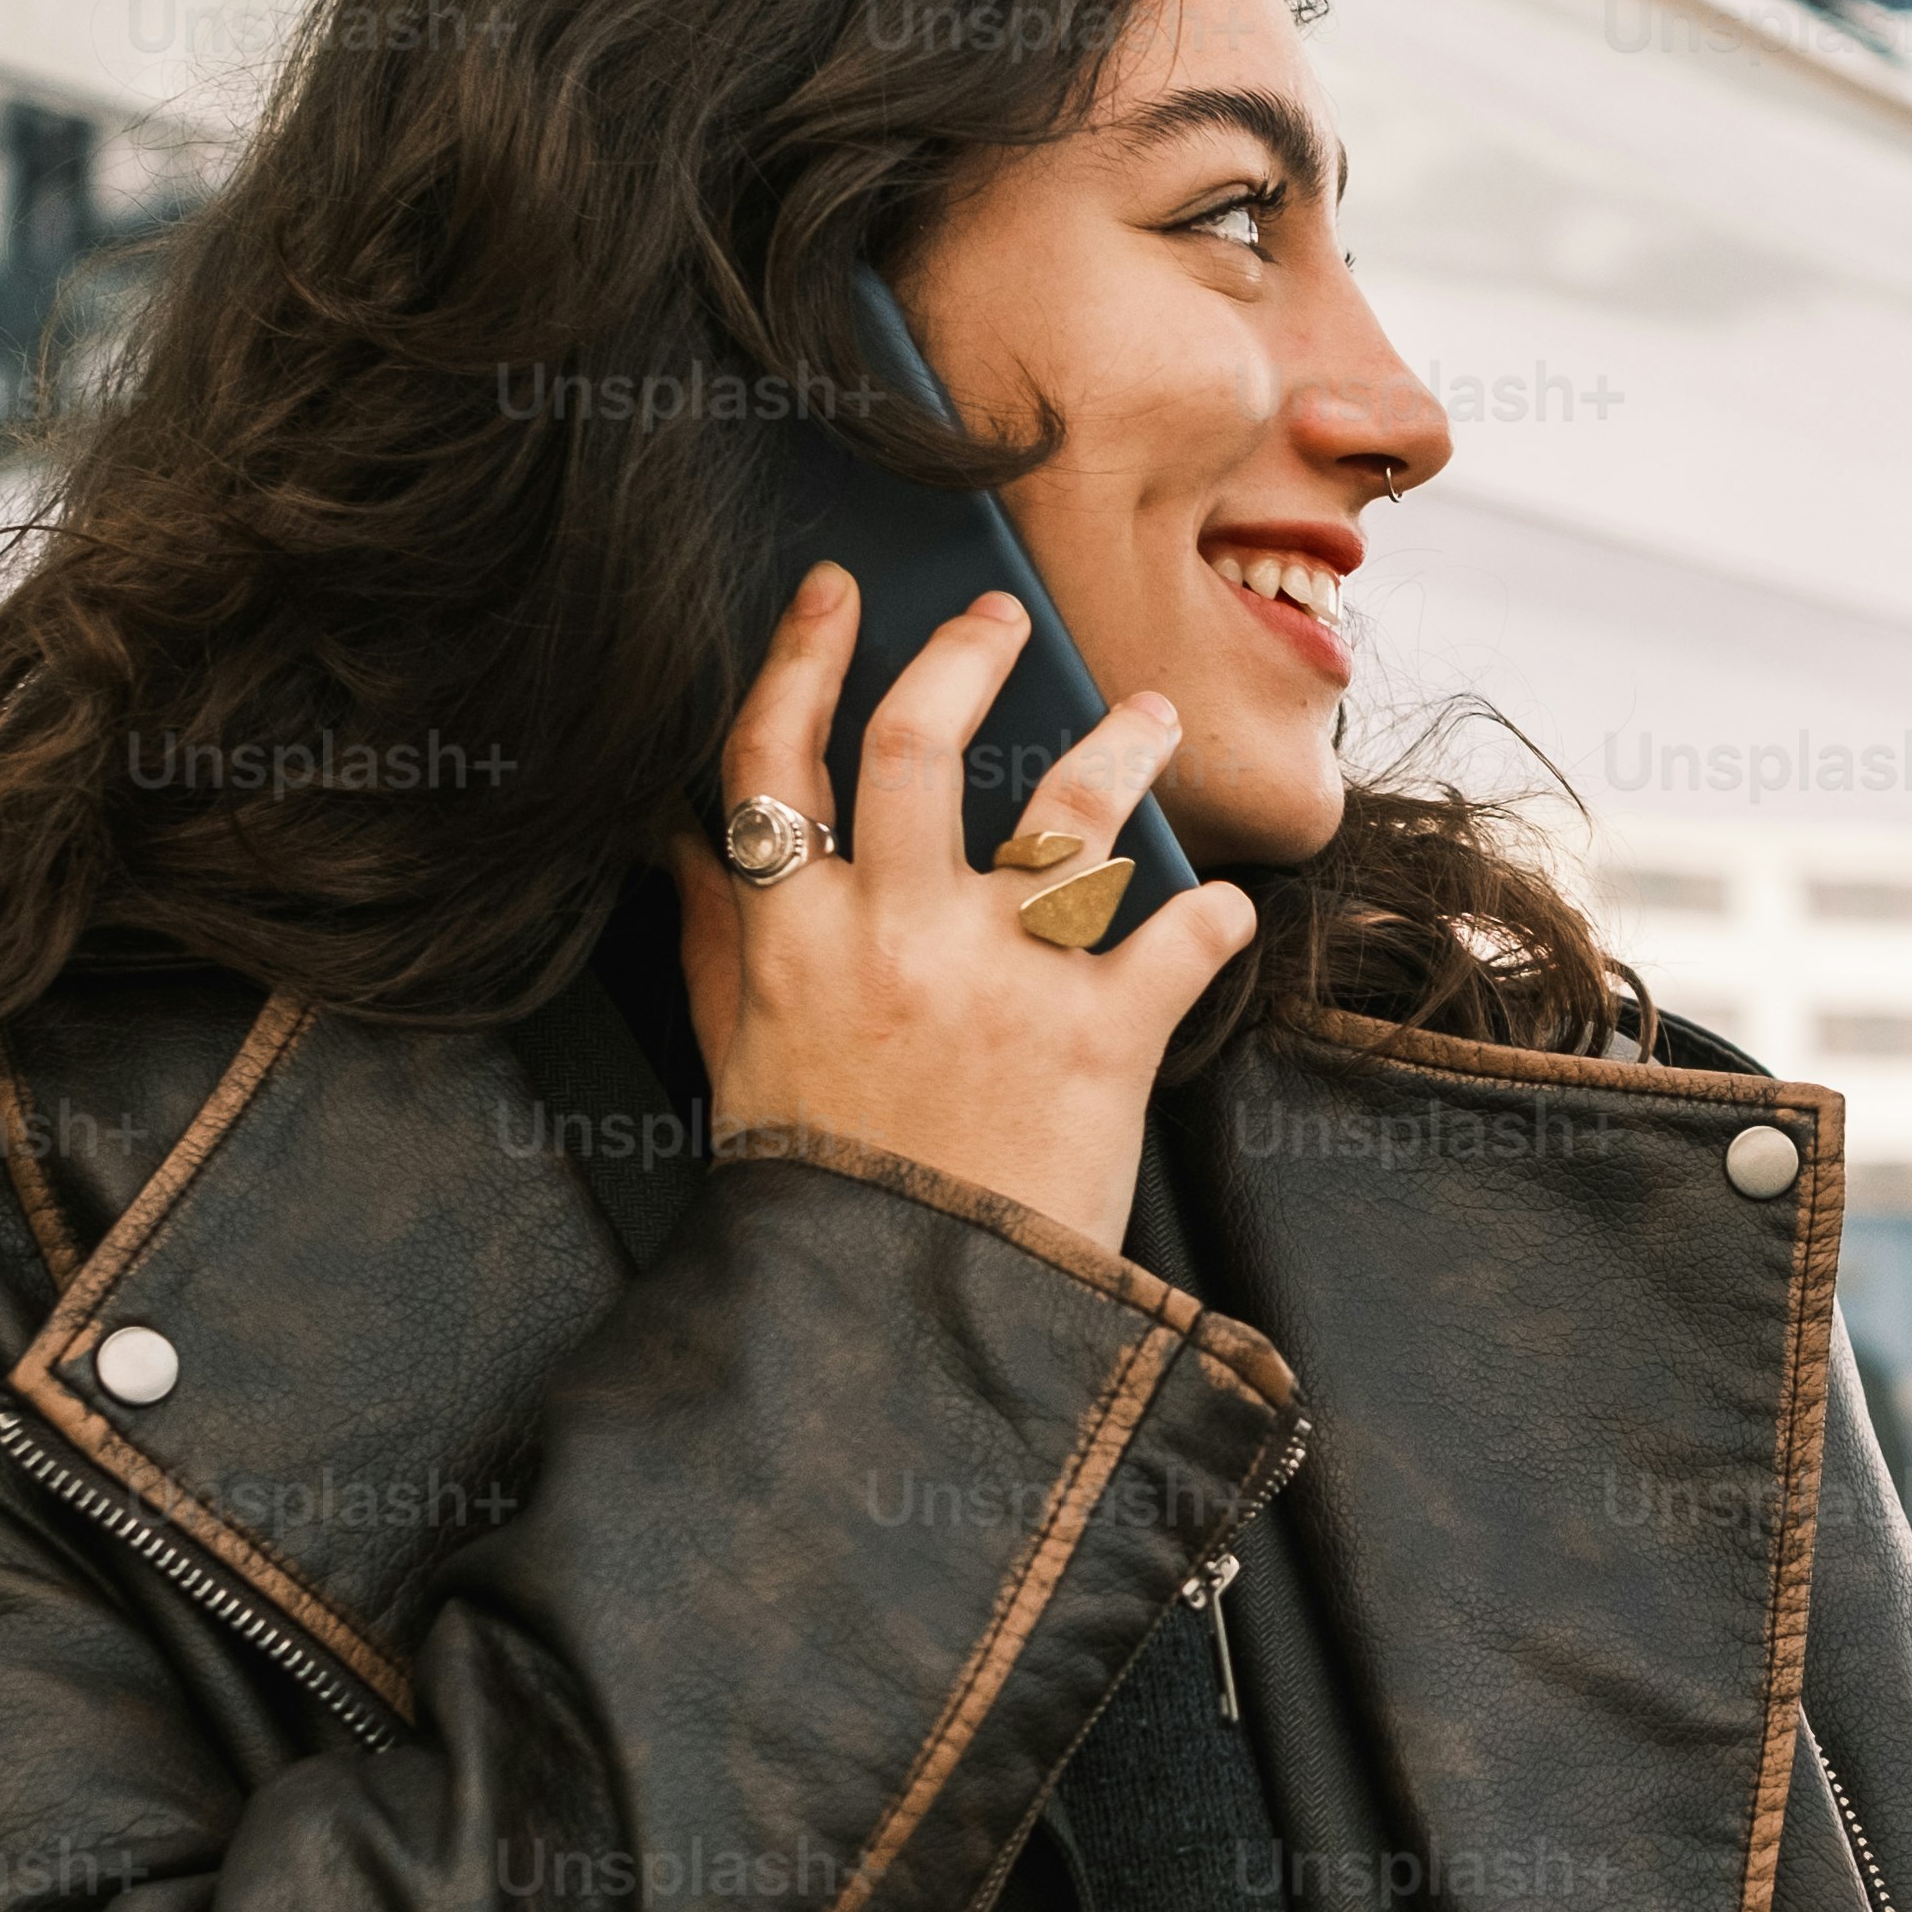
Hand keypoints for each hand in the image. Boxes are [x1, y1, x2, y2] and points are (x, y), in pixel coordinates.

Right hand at [674, 570, 1259, 1247]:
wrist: (902, 1317)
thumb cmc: (817, 1193)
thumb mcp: (735, 1063)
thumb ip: (720, 940)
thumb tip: (686, 836)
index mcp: (793, 939)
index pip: (773, 761)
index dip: (799, 658)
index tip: (834, 593)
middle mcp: (893, 935)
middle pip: (921, 740)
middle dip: (967, 652)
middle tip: (1003, 615)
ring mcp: (999, 978)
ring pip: (1070, 811)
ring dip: (1122, 746)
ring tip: (1150, 716)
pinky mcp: (1100, 1037)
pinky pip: (1180, 935)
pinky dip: (1214, 914)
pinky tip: (1224, 906)